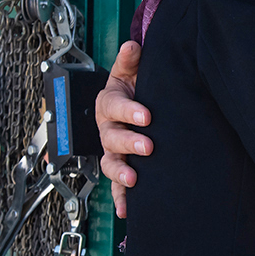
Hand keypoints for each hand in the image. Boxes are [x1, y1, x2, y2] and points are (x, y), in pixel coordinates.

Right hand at [98, 42, 152, 218]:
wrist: (134, 104)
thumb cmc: (133, 87)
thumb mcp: (132, 71)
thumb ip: (132, 60)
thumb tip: (133, 45)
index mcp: (108, 104)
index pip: (114, 107)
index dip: (129, 111)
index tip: (146, 115)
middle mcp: (106, 129)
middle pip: (112, 138)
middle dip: (129, 143)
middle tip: (147, 147)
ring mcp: (111, 150)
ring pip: (110, 163)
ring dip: (120, 173)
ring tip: (133, 180)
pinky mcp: (120, 167)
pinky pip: (116, 186)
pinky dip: (120, 198)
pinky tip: (126, 210)